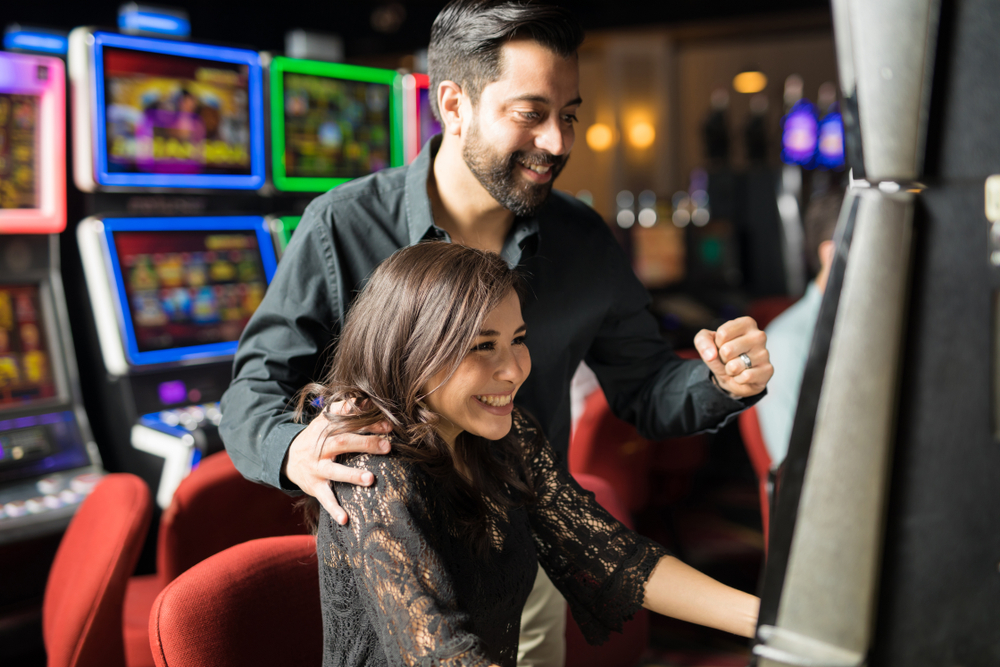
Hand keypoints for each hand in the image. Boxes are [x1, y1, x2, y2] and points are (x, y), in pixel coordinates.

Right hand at [284, 400, 391, 525]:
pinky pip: (324, 499)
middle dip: (365, 444)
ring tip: (370, 479)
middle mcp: (320, 447)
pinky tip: (346, 519)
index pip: (347, 421)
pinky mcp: (314, 486)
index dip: (367, 421)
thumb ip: (346, 409)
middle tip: (387, 447)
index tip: (389, 426)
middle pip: (342, 442)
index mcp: (325, 428)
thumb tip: (370, 399)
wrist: (287, 457)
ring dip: (352, 475)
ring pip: (334, 471)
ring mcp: (316, 467)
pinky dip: (334, 509)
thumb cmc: (318, 437)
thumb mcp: (327, 420)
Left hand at [694, 316, 771, 397]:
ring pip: (734, 366)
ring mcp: (765, 353)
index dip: (717, 344)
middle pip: (727, 350)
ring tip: (736, 367)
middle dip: (722, 359)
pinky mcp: (768, 370)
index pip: (722, 334)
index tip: (723, 345)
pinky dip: (738, 379)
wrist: (732, 376)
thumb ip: (702, 341)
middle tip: (729, 359)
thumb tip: (710, 355)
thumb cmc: (721, 353)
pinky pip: (745, 377)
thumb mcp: (706, 342)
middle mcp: (759, 335)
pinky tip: (743, 375)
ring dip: (730, 370)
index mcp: (746, 323)